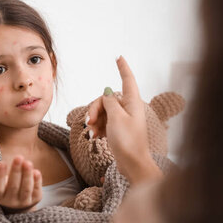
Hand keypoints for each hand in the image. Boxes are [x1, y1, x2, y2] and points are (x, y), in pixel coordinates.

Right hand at [0, 156, 41, 211]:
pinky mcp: (36, 199)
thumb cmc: (2, 188)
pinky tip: (36, 171)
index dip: (0, 175)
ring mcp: (24, 201)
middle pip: (13, 186)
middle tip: (18, 157)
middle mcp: (11, 201)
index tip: (1, 162)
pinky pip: (36, 190)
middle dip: (16, 171)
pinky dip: (37, 181)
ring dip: (27, 175)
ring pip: (26, 188)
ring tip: (28, 162)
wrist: (17, 205)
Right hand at [87, 56, 161, 183]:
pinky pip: (105, 122)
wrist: (133, 165)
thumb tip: (108, 93)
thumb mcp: (116, 118)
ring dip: (95, 120)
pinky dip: (98, 128)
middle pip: (107, 98)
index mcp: (132, 102)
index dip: (123, 67)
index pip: (128, 79)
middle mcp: (129, 109)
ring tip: (92, 132)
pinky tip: (95, 137)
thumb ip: (109, 102)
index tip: (118, 57)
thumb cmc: (128, 142)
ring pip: (103, 111)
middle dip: (95, 108)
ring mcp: (124, 119)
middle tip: (89, 122)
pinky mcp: (119, 130)